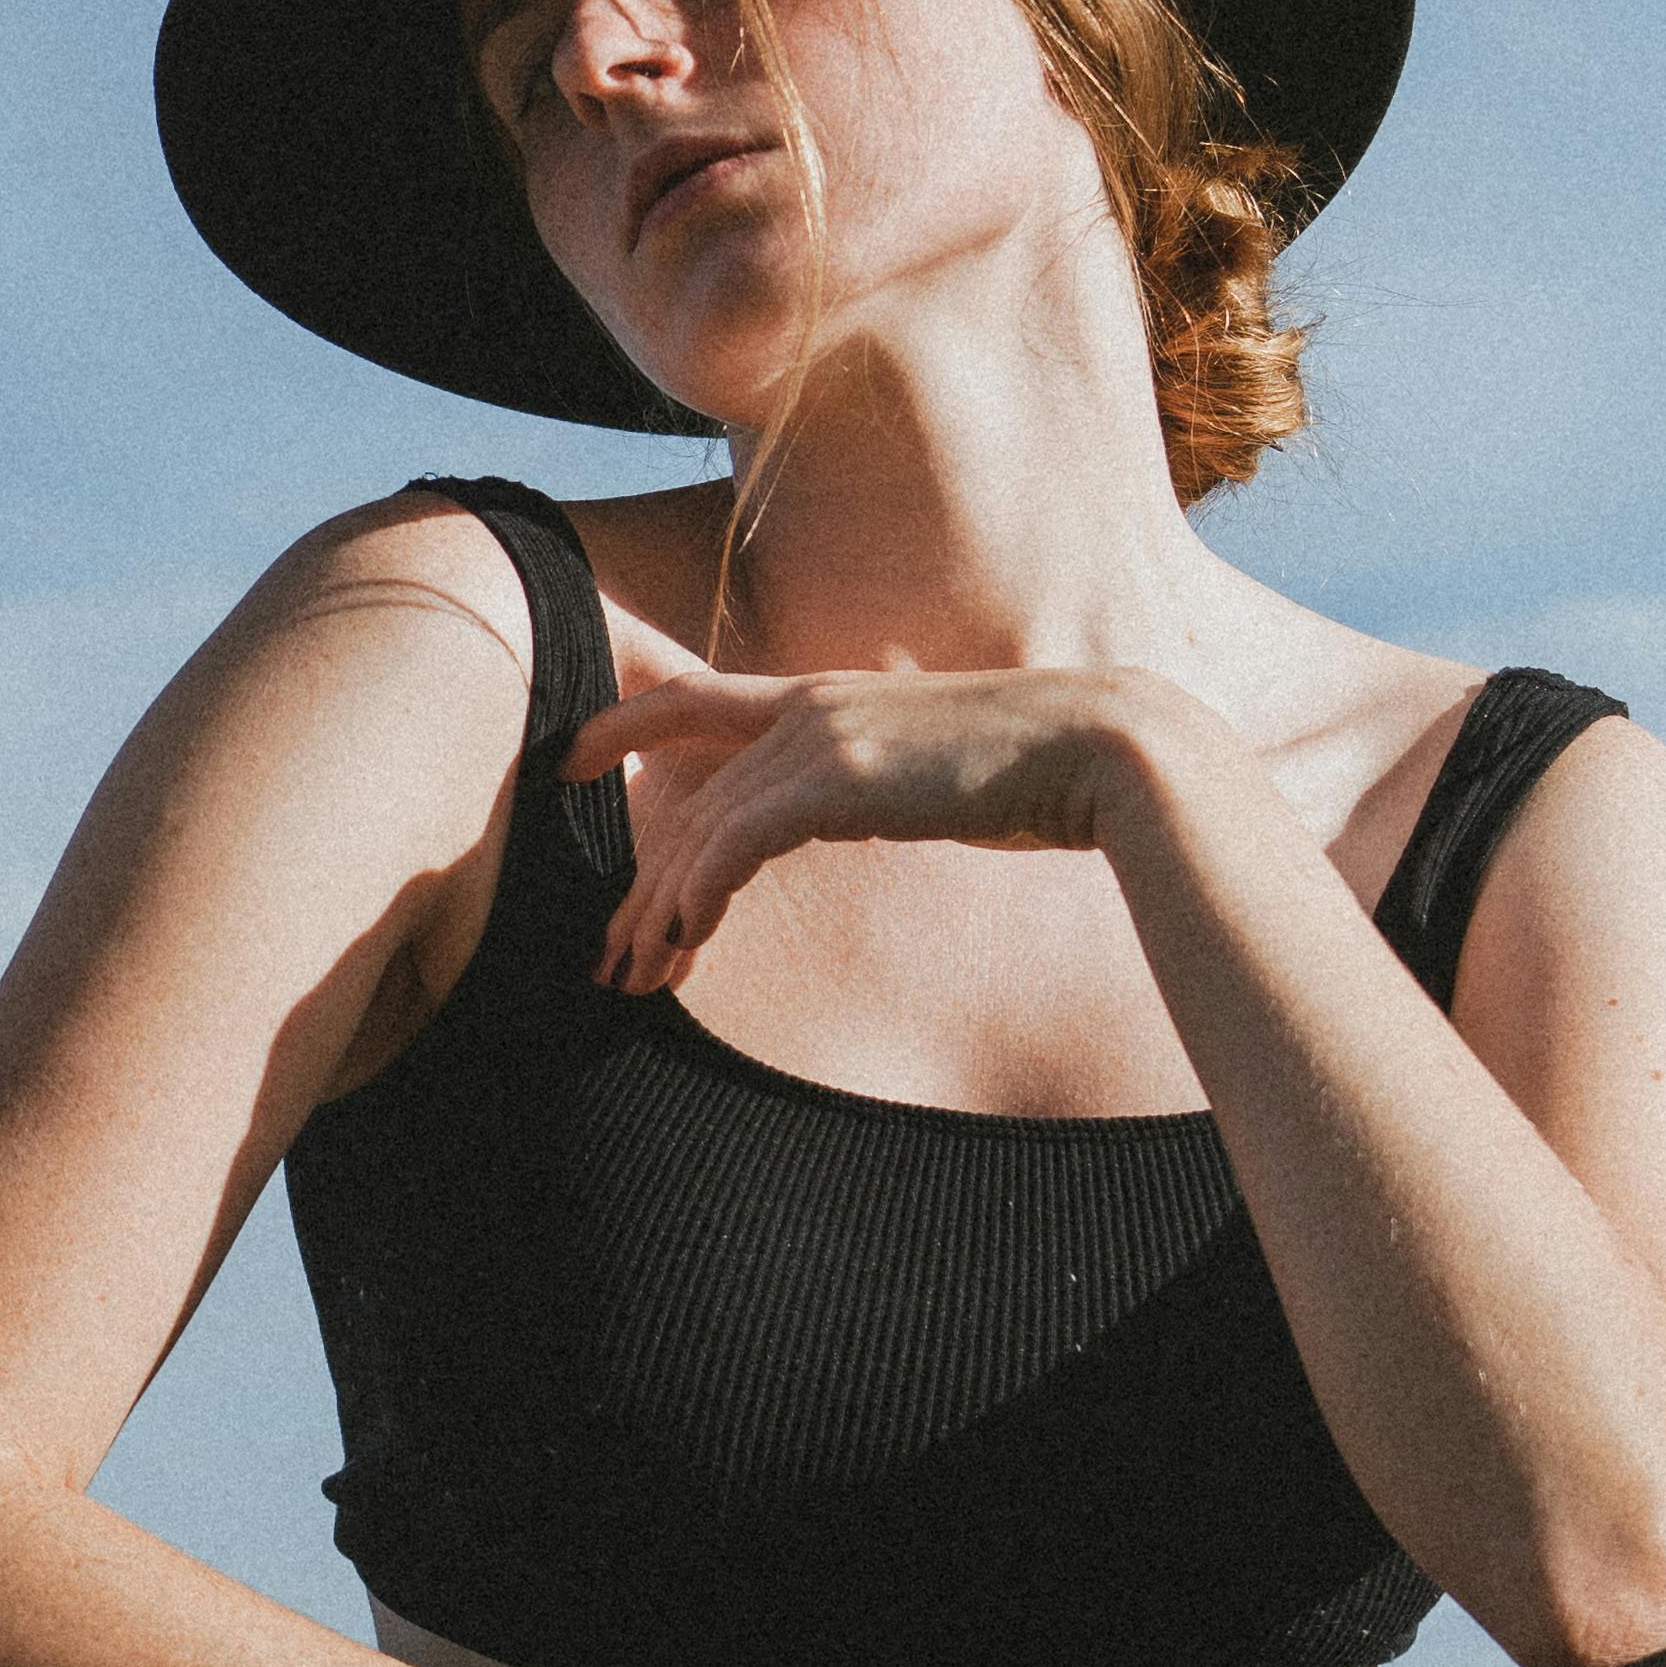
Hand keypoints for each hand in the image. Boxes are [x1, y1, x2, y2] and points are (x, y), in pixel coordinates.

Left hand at [562, 640, 1168, 993]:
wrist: (1095, 746)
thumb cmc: (1033, 768)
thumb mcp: (929, 768)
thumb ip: (876, 782)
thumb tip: (863, 813)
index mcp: (825, 697)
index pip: (697, 699)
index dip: (624, 724)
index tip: (570, 760)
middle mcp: (808, 707)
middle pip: (688, 792)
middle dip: (641, 877)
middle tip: (610, 949)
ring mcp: (821, 739)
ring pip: (701, 826)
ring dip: (661, 907)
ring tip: (637, 969)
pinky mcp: (838, 783)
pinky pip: (735, 845)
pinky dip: (699, 893)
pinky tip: (686, 936)